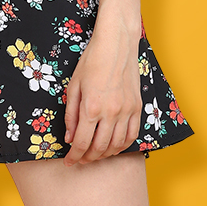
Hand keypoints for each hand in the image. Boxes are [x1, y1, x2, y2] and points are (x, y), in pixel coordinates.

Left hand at [63, 14, 141, 164]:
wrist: (116, 44)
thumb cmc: (92, 61)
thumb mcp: (74, 85)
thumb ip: (71, 114)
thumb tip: (70, 138)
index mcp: (91, 106)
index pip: (82, 142)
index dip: (74, 156)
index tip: (69, 162)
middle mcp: (110, 112)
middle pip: (99, 148)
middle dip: (88, 158)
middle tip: (80, 159)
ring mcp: (126, 111)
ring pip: (117, 145)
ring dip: (104, 154)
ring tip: (95, 154)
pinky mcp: (137, 108)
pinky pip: (132, 136)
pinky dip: (122, 146)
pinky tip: (114, 146)